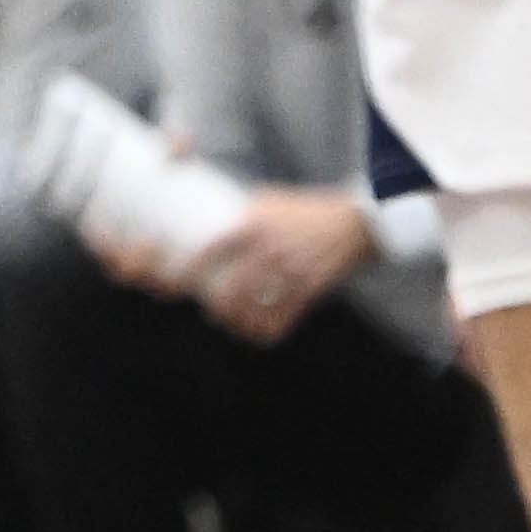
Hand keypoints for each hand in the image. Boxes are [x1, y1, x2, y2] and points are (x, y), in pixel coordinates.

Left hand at [180, 187, 372, 341]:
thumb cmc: (305, 210)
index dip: (189, 269)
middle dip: (214, 306)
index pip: (211, 249)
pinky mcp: (308, 290)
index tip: (177, 280)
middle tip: (210, 307)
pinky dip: (264, 331)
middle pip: (228, 293)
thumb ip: (242, 215)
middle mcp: (269, 249)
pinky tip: (257, 331)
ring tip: (231, 320)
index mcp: (254, 223)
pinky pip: (278, 321)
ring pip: (251, 312)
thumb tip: (211, 224)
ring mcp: (289, 272)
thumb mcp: (270, 200)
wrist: (354, 222)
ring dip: (237, 321)